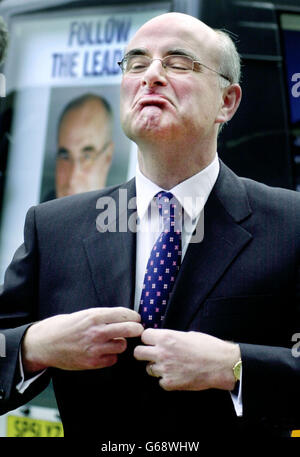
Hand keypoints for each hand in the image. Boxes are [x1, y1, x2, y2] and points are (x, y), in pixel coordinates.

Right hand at [22, 307, 142, 372]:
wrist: (44, 344)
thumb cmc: (63, 326)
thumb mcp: (83, 314)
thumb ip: (102, 316)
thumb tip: (123, 317)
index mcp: (95, 316)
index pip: (125, 314)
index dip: (134, 316)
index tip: (136, 318)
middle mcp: (97, 331)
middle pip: (130, 329)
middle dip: (137, 329)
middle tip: (137, 329)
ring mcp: (95, 348)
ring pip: (122, 345)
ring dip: (120, 343)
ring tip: (112, 341)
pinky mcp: (92, 362)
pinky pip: (112, 359)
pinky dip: (111, 356)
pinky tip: (104, 351)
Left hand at [134, 328, 239, 390]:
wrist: (222, 365)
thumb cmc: (209, 347)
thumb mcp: (188, 334)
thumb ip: (173, 337)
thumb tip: (165, 340)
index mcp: (166, 337)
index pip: (144, 336)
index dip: (149, 339)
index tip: (152, 341)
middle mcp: (162, 352)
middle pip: (138, 353)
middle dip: (144, 353)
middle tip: (153, 354)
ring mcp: (165, 369)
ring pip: (148, 369)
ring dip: (156, 367)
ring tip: (170, 366)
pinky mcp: (170, 383)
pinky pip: (160, 382)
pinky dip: (166, 380)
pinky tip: (177, 375)